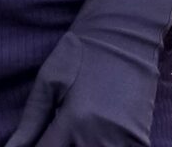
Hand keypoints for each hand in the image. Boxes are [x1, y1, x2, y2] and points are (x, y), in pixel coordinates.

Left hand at [4, 13, 161, 146]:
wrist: (125, 36)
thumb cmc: (81, 55)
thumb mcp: (49, 81)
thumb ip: (31, 121)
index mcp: (73, 123)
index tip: (38, 141)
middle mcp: (99, 138)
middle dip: (60, 146)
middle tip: (57, 131)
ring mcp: (124, 142)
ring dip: (81, 146)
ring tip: (76, 130)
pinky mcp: (140, 141)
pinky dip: (104, 145)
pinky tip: (96, 132)